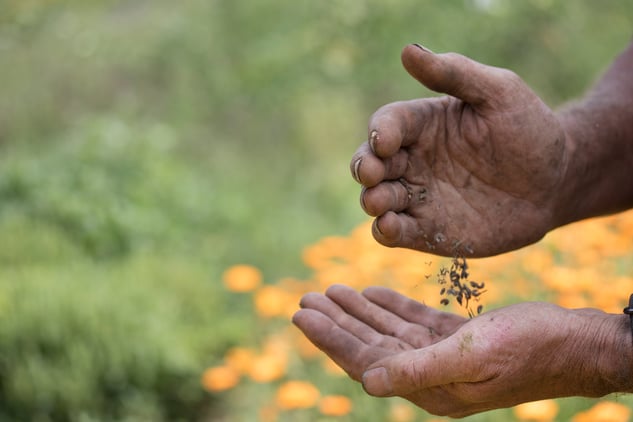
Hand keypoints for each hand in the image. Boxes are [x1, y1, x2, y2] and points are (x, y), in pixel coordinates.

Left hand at [293, 285, 626, 416]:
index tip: (302, 315)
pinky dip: (392, 308)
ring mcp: (443, 357)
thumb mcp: (469, 357)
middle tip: (306, 298)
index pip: (365, 361)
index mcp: (428, 386)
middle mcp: (430, 375)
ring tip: (331, 290)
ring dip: (359, 312)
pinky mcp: (457, 340)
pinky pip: (414, 322)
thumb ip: (416, 370)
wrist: (574, 343)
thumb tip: (365, 382)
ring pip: (389, 332)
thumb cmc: (527, 349)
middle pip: (370, 345)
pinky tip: (372, 294)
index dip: (330, 338)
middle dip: (337, 322)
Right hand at [351, 44, 568, 256]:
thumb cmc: (528, 129)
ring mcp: (419, 197)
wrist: (556, 181)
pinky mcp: (428, 230)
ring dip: (372, 200)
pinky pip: (395, 232)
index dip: (381, 132)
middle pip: (371, 162)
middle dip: (364, 167)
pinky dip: (385, 231)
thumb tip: (408, 50)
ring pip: (377, 199)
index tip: (386, 141)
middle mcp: (413, 160)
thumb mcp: (498, 92)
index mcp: (423, 125)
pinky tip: (391, 228)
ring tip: (381, 202)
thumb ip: (454, 74)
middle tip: (372, 173)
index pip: (388, 124)